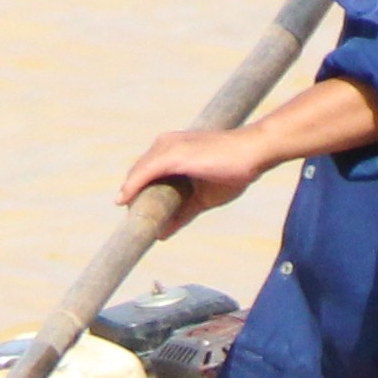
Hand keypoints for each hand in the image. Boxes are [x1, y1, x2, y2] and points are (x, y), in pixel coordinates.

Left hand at [118, 124, 276, 232]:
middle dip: (133, 197)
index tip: (138, 212)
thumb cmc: (233, 171)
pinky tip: (124, 202)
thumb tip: (162, 233)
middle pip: (139, 172)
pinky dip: (132, 188)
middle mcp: (166, 144)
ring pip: (138, 173)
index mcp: (173, 149)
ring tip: (131, 219)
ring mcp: (167, 147)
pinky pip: (143, 173)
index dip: (139, 192)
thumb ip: (181, 214)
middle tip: (135, 222)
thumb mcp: (202, 198)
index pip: (146, 171)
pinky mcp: (171, 155)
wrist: (253, 153)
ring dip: (130, 196)